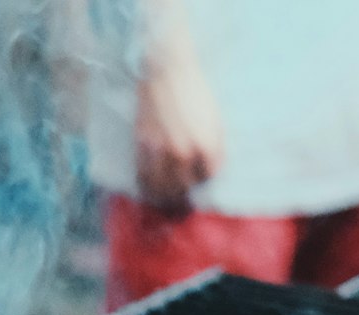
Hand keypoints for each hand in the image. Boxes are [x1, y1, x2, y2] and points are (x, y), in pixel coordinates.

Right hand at [134, 35, 223, 212]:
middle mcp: (184, 153)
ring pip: (162, 189)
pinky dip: (146, 187)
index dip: (202, 178)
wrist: (166, 70)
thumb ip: (214, 146)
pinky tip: (148, 189)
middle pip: (184, 189)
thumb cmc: (194, 92)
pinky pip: (144, 176)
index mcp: (206, 146)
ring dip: (163, 198)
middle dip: (183, 195)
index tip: (197, 177)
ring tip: (164, 201)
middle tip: (180, 201)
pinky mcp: (143, 145)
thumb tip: (209, 171)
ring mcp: (162, 151)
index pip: (206, 177)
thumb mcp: (215, 119)